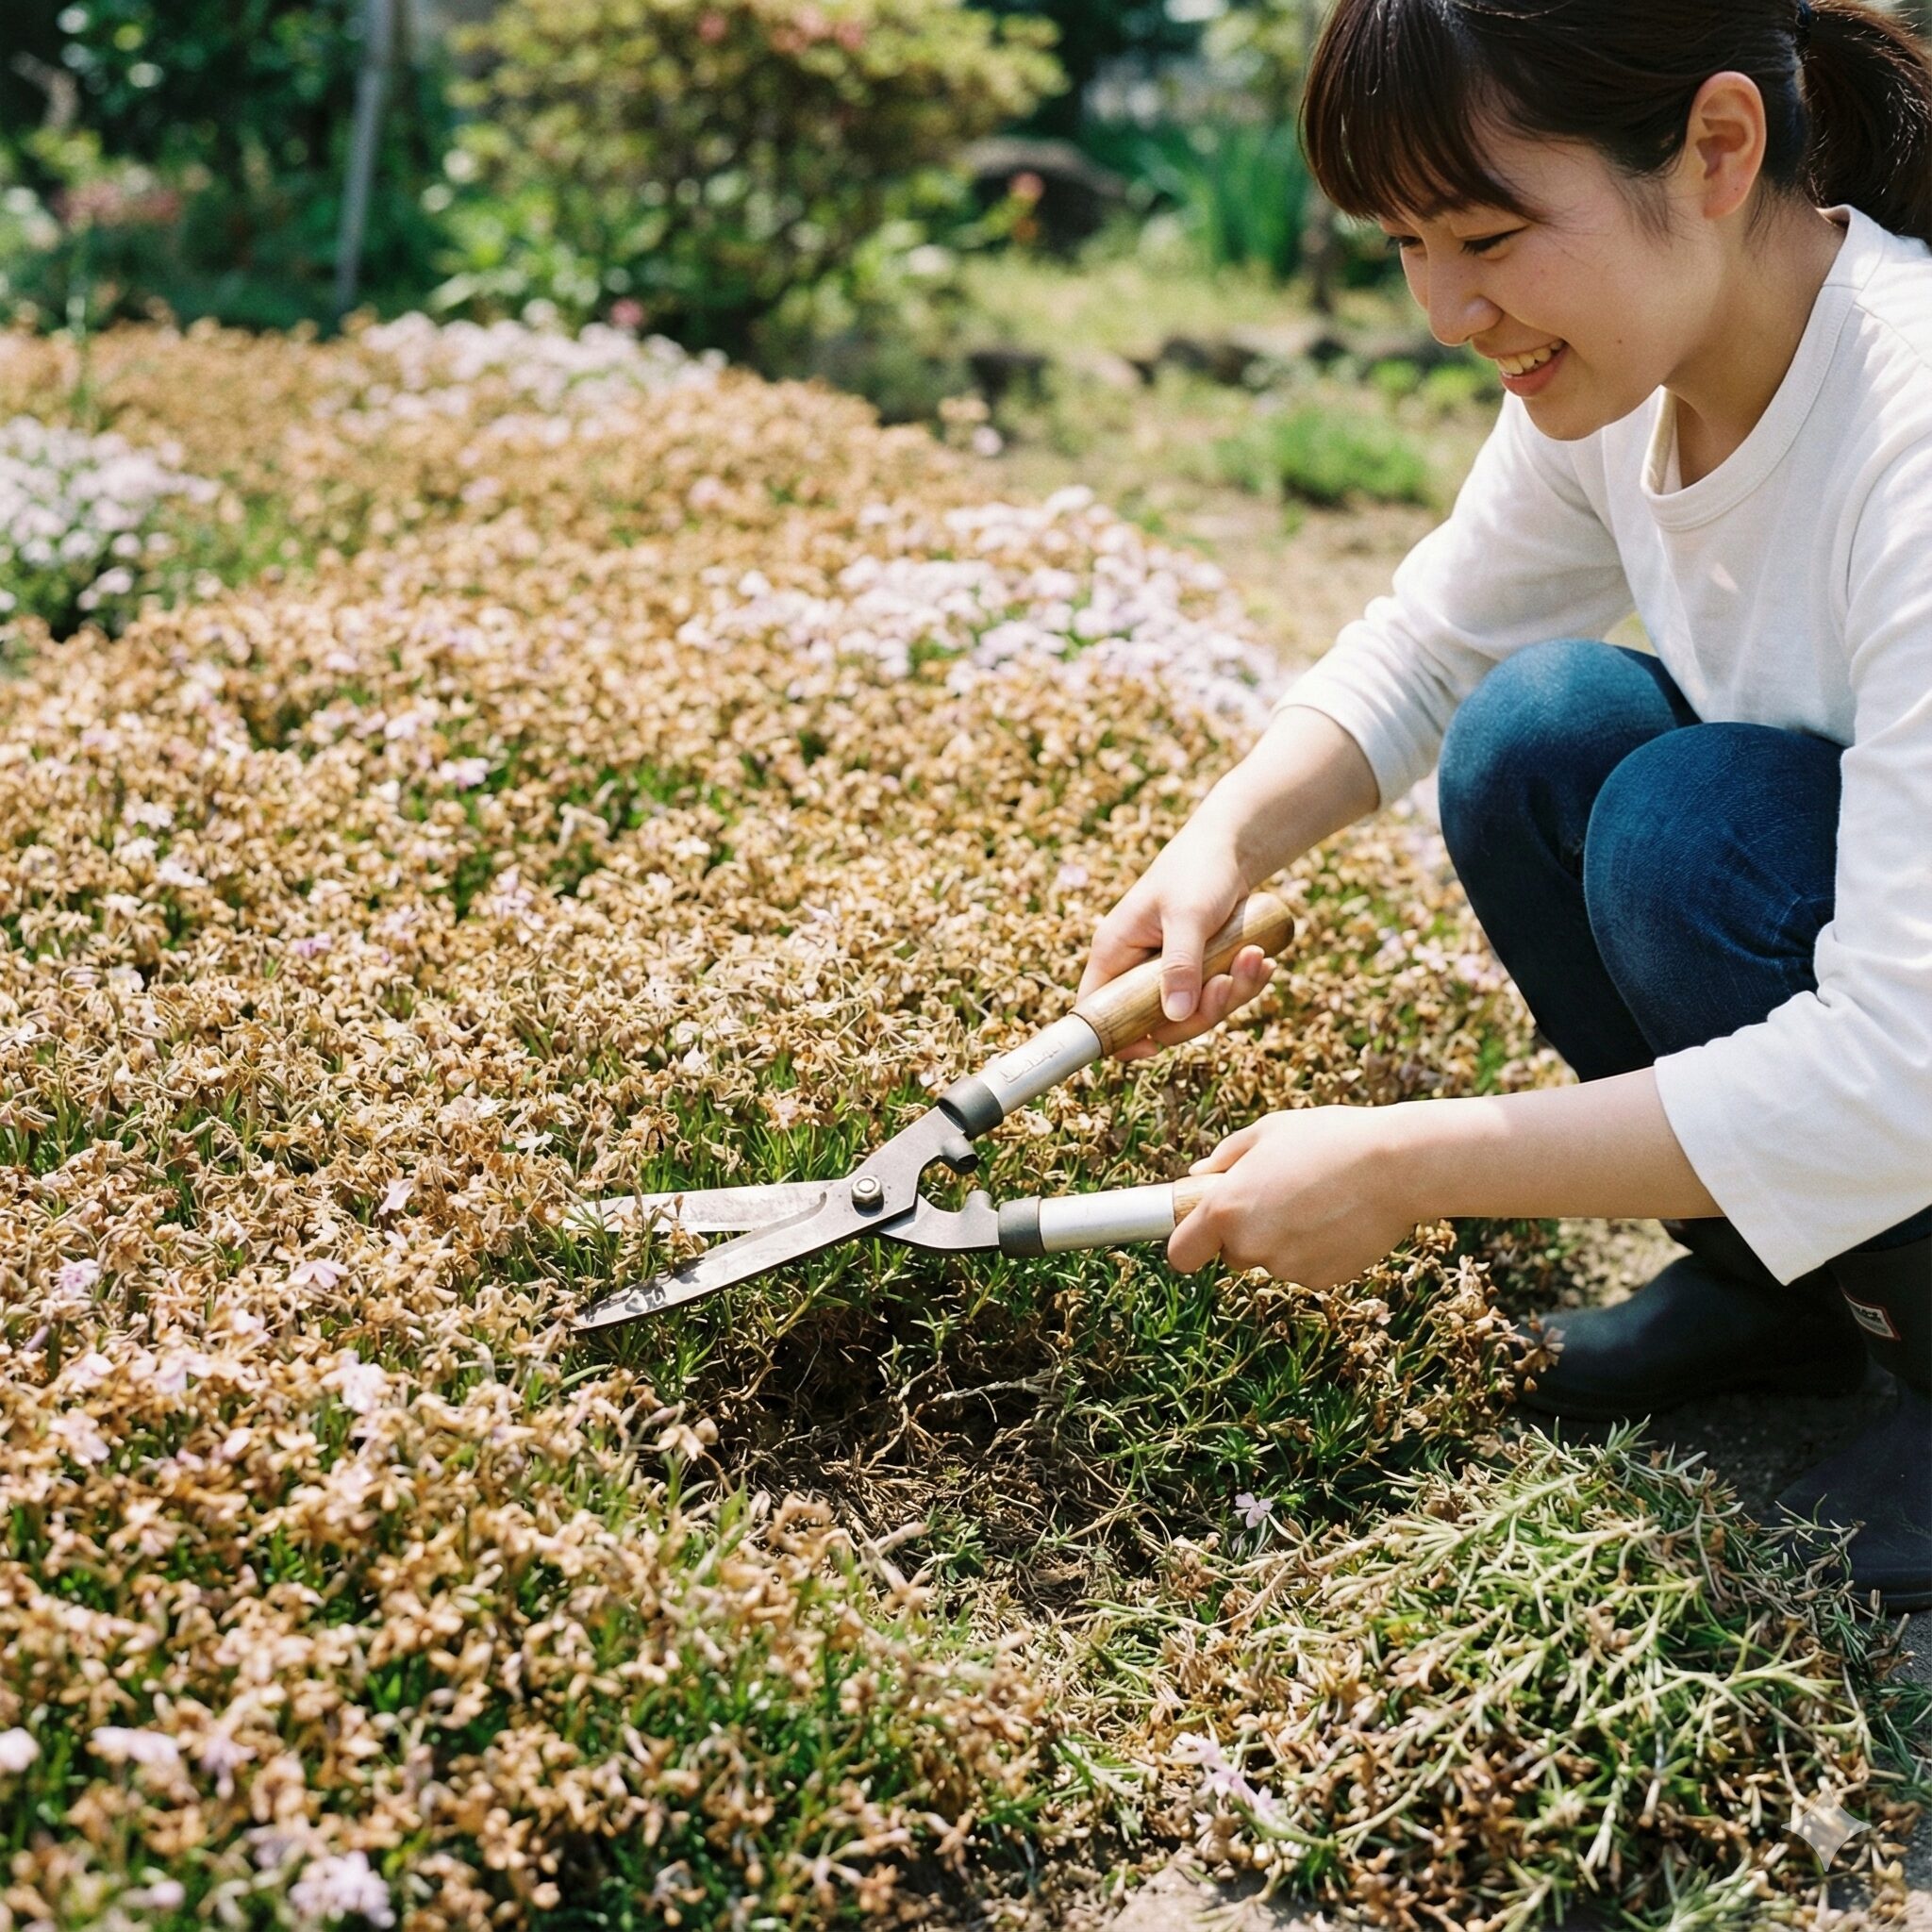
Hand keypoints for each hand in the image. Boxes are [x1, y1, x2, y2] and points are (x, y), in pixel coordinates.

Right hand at [1076, 835, 1275, 1062]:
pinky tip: (1263, 962)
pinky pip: (1218, 996)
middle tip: (1227, 982)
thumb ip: (1180, 965)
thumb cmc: (1198, 870)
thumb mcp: (1188, 915)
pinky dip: (1243, 983)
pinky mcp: (1199, 970)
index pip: (1095, 1010)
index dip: (1116, 1037)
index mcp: (1115, 952)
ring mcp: (1169, 971)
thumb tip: (1175, 1017)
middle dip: (1200, 1012)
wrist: (1233, 846)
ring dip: (1231, 993)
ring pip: (1194, 1012)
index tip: (1153, 1047)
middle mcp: (1136, 967)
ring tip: (1256, 958)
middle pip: (1156, 1022)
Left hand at [1167, 1107, 1420, 1287]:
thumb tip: (1198, 1176)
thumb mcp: (1267, 1131)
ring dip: (1284, 1238)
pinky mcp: (1322, 1279)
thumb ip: (1225, 1157)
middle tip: (1279, 1195)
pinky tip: (1339, 1217)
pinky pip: (1306, 1267)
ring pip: (1272, 1259)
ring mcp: (1287, 1267)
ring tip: (1318, 1198)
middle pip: (1231, 1254)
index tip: (1200, 1232)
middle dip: (1245, 1232)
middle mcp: (1250, 1245)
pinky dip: (1316, 1249)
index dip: (1188, 1243)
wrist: (1398, 1166)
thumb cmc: (1329, 1138)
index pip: (1181, 1254)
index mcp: (1225, 1209)